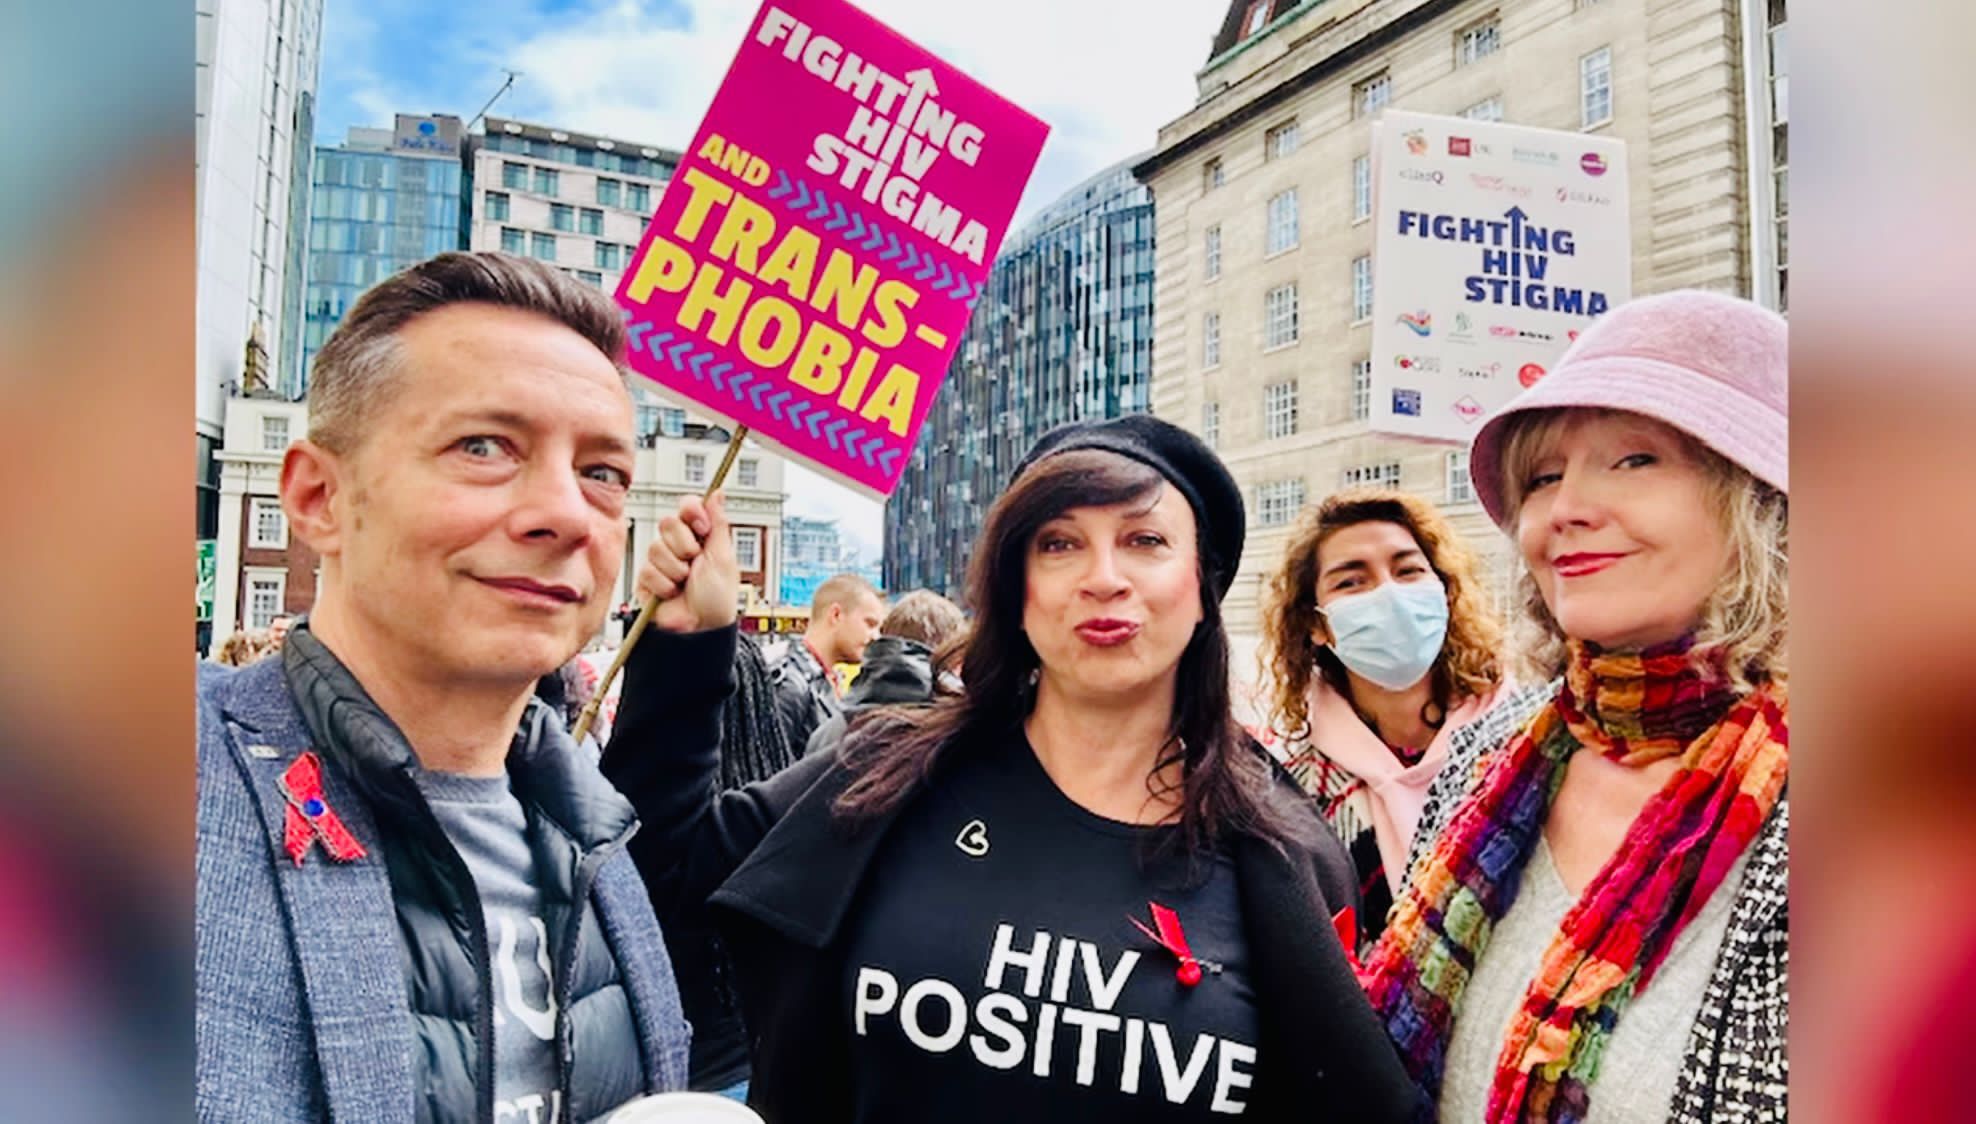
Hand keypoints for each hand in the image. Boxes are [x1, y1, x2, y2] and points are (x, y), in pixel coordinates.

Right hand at [635, 491, 739, 632]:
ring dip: (675, 569)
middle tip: (694, 563)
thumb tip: (718, 494)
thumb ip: (718, 522)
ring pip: (656, 548)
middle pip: (668, 523)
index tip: (701, 528)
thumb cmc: (717, 598)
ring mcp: (662, 561)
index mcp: (700, 536)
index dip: (691, 512)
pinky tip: (672, 593)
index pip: (687, 506)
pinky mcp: (647, 578)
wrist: (699, 629)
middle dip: (684, 545)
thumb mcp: (723, 556)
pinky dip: (663, 584)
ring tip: (684, 583)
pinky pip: (647, 570)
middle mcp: (680, 546)